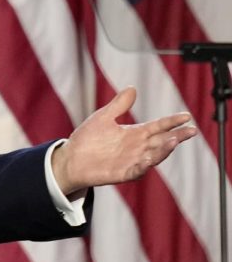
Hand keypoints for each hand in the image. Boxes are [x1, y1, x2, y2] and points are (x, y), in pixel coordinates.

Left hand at [51, 86, 197, 197]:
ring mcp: (131, 161)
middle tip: (191, 131)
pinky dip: (143, 166)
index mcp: (134, 134)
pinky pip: (136, 171)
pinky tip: (148, 160)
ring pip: (153, 156)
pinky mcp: (122, 173)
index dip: (172, 121)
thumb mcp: (103, 118)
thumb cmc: (87, 139)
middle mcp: (137, 148)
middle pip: (162, 141)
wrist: (71, 159)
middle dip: (177, 136)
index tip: (186, 116)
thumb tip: (132, 88)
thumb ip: (119, 105)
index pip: (158, 126)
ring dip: (163, 150)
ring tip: (173, 141)